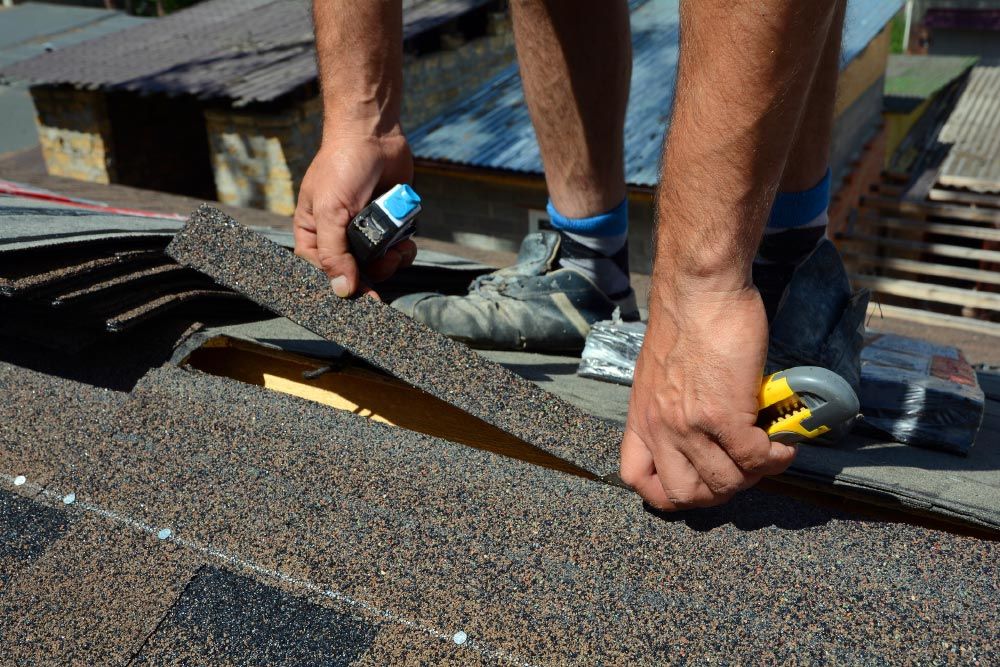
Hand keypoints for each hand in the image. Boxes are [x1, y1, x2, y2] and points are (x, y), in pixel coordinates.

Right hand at [294, 128, 416, 297]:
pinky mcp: (389, 223)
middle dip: (373, 274)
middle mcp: (339, 234)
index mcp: (314, 233)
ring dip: (392, 262)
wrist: (374, 134)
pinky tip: (406, 239)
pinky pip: (398, 249)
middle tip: (385, 264)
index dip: (340, 286)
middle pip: (355, 273)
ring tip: (398, 248)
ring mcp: (366, 229)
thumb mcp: (330, 211)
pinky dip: (404, 248)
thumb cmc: (341, 165)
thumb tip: (342, 290)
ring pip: (379, 264)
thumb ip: (334, 252)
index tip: (361, 297)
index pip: (321, 272)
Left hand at [619, 285, 796, 509]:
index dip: (666, 494)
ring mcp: (689, 426)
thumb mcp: (661, 374)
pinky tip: (783, 444)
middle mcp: (660, 428)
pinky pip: (754, 459)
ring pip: (725, 482)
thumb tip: (699, 430)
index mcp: (642, 418)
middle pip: (685, 495)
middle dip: (719, 492)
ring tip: (768, 453)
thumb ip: (670, 407)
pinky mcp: (722, 415)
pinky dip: (775, 458)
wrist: (699, 289)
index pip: (637, 479)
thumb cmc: (687, 322)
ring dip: (754, 475)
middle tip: (742, 469)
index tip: (696, 483)